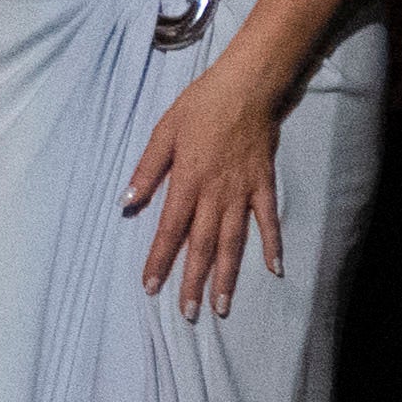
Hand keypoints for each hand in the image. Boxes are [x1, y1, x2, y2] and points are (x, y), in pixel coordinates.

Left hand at [120, 58, 296, 321]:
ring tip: (222, 306)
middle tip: (187, 314)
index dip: (160, 260)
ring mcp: (243, 191)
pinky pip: (268, 220)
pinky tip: (274, 270)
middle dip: (193, 281)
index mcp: (187, 180)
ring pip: (233, 241)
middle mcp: (215, 193)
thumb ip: (147, 170)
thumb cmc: (200, 105)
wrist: (247, 86)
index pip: (170, 229)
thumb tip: (127, 202)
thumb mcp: (163, 132)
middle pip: (202, 244)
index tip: (151, 287)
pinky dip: (272, 245)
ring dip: (227, 275)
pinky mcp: (264, 184)